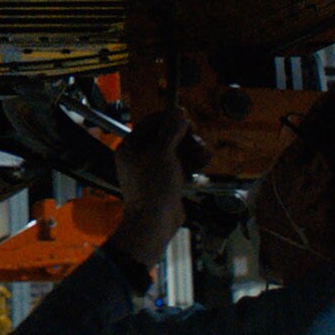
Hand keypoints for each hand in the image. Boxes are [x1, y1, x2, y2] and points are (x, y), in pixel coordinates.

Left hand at [109, 108, 203, 268]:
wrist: (154, 223)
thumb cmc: (153, 186)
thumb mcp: (162, 153)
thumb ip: (170, 130)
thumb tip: (178, 110)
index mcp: (131, 146)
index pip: (152, 122)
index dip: (171, 119)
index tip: (189, 122)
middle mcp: (140, 155)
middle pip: (167, 135)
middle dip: (185, 137)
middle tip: (196, 141)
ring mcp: (154, 169)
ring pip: (177, 149)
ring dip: (192, 149)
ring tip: (202, 156)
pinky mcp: (166, 180)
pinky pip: (181, 164)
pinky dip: (192, 163)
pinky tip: (202, 164)